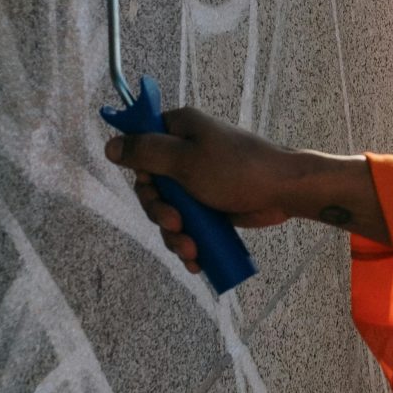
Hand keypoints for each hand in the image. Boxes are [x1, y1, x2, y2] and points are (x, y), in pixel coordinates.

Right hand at [105, 110, 387, 269]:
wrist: (282, 191)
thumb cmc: (236, 169)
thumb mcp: (185, 161)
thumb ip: (146, 153)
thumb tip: (110, 146)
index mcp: (178, 131)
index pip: (140, 149)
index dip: (142, 175)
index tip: (153, 188)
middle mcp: (184, 154)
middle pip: (152, 190)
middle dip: (160, 215)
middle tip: (176, 225)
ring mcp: (196, 182)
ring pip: (168, 213)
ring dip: (175, 237)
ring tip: (192, 250)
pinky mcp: (209, 206)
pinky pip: (188, 227)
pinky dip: (189, 244)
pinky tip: (196, 261)